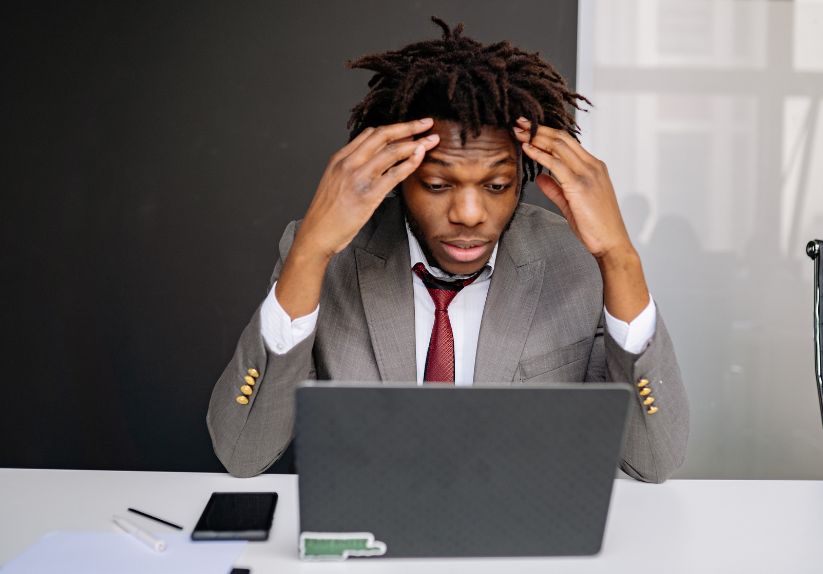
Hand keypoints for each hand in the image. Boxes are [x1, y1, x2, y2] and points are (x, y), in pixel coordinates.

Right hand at [296, 118, 439, 258]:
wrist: (317, 234)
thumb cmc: (327, 213)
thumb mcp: (335, 182)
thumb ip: (351, 168)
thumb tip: (373, 162)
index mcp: (340, 158)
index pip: (370, 134)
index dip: (393, 128)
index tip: (409, 128)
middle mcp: (349, 163)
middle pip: (383, 135)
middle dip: (408, 127)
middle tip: (426, 123)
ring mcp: (358, 178)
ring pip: (391, 151)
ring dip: (416, 143)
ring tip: (432, 140)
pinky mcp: (368, 195)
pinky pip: (395, 174)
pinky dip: (411, 163)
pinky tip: (421, 157)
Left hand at [513, 118, 629, 258]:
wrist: (611, 242)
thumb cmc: (595, 226)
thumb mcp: (571, 204)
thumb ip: (555, 188)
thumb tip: (540, 177)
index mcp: (594, 167)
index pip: (568, 142)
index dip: (547, 133)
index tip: (530, 129)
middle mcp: (593, 166)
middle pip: (563, 138)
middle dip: (539, 129)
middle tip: (520, 122)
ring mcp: (588, 174)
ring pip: (559, 146)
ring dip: (536, 137)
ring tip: (519, 131)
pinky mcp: (580, 185)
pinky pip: (556, 164)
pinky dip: (539, 154)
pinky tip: (527, 149)